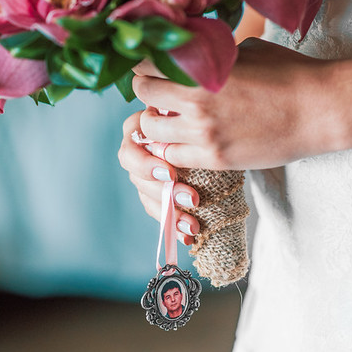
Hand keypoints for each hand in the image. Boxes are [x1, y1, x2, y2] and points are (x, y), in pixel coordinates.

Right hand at [118, 110, 201, 244]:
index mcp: (139, 127)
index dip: (147, 166)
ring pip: (148, 197)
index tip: (171, 174)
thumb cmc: (205, 114)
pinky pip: (158, 210)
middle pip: (137, 178)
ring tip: (193, 225)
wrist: (220, 124)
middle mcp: (137, 150)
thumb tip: (180, 136)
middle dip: (165, 192)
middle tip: (192, 199)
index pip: (131, 150)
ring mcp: (144, 171)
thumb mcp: (193, 114)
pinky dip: (173, 224)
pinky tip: (186, 236)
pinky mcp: (155, 190)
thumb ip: (182, 125)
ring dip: (170, 214)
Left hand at [132, 38, 337, 170]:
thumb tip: (191, 53)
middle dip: (147, 89)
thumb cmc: (288, 72)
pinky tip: (185, 139)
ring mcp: (203, 133)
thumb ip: (212, 54)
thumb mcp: (245, 51)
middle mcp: (194, 101)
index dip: (146, 61)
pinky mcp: (215, 159)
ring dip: (155, 120)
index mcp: (201, 68)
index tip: (153, 63)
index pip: (147, 61)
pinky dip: (171, 147)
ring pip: (150, 129)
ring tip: (172, 116)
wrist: (319, 110)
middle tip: (160, 90)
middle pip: (142, 93)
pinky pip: (171, 156)